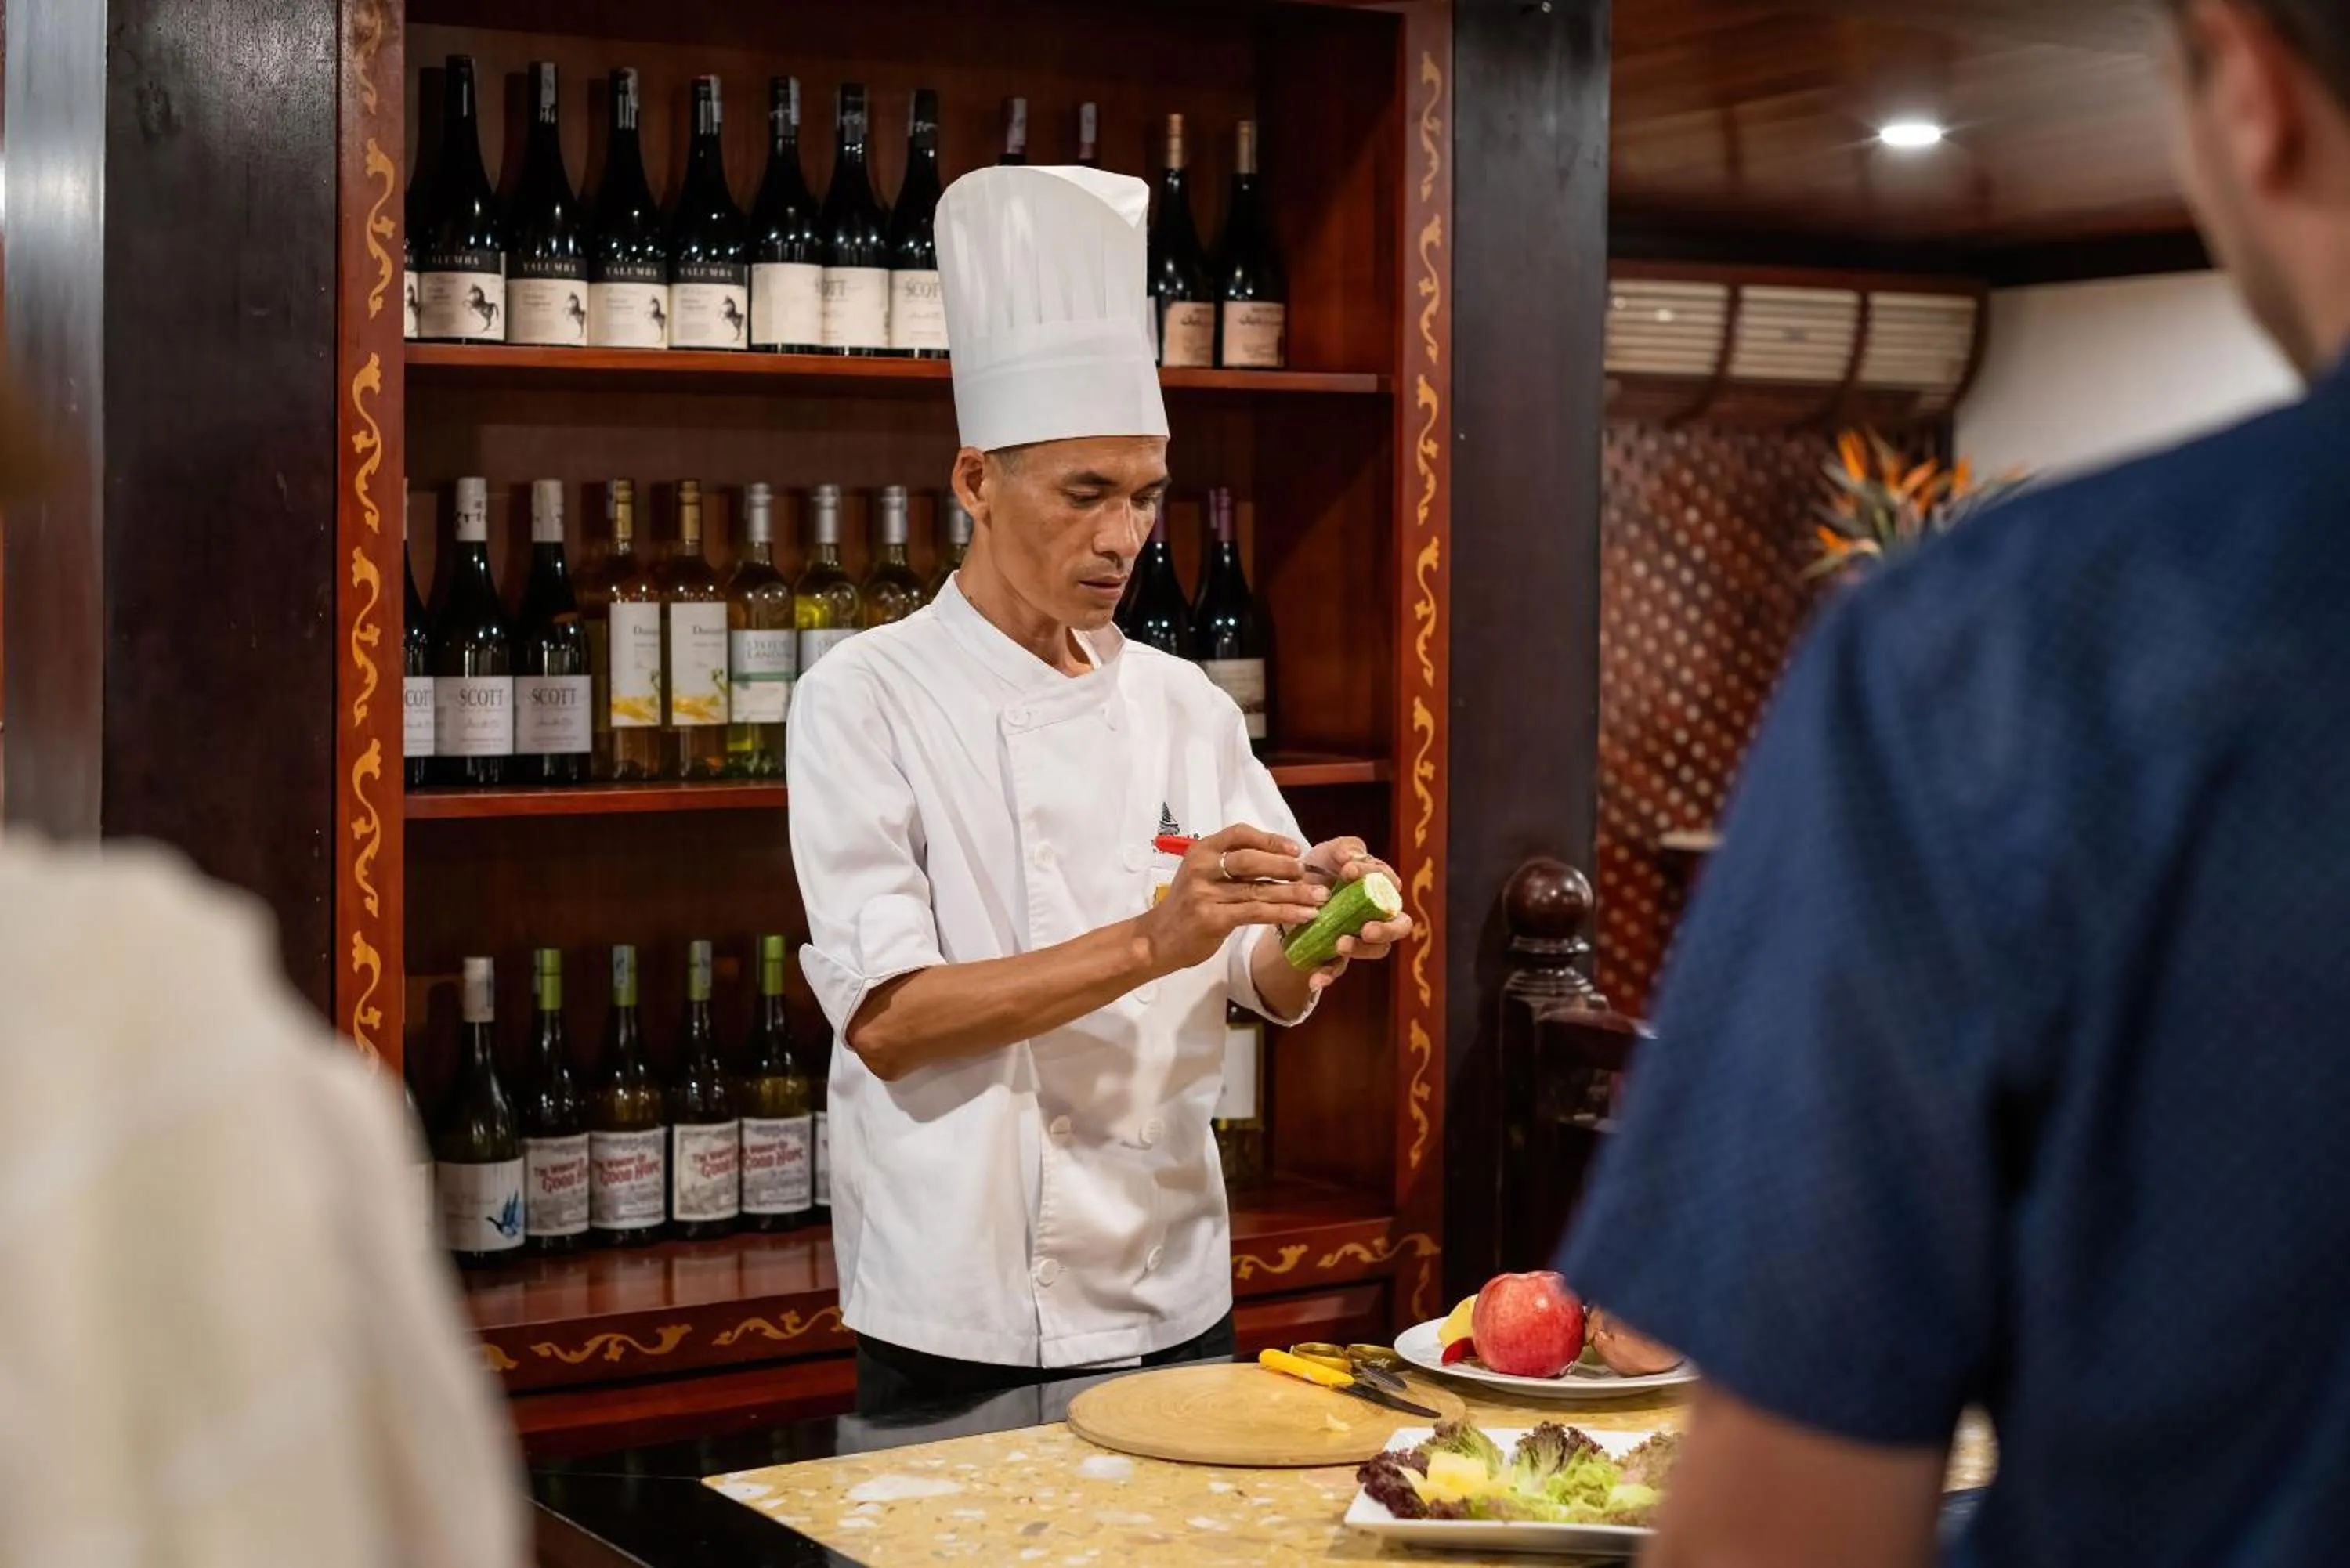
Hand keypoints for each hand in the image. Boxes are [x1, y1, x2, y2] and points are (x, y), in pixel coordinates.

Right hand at [1137, 824, 1330, 975]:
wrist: (1156, 940)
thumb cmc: (1186, 908)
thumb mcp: (1202, 877)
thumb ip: (1232, 867)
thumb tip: (1281, 863)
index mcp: (1201, 851)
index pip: (1239, 833)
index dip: (1270, 840)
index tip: (1296, 849)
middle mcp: (1201, 868)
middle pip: (1251, 860)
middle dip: (1285, 866)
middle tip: (1311, 875)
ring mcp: (1205, 894)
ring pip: (1258, 890)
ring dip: (1294, 893)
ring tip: (1319, 898)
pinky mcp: (1212, 920)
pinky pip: (1256, 913)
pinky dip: (1284, 913)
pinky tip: (1303, 916)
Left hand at [1293, 836, 1414, 993]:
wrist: (1288, 897)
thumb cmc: (1318, 870)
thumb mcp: (1327, 853)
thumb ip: (1344, 848)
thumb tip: (1352, 857)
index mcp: (1380, 887)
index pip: (1389, 883)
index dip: (1373, 876)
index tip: (1347, 872)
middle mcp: (1379, 914)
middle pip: (1400, 925)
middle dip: (1386, 929)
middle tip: (1367, 928)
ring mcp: (1362, 938)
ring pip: (1377, 949)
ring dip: (1362, 949)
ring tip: (1341, 945)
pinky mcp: (1340, 956)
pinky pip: (1340, 969)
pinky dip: (1328, 974)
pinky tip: (1316, 978)